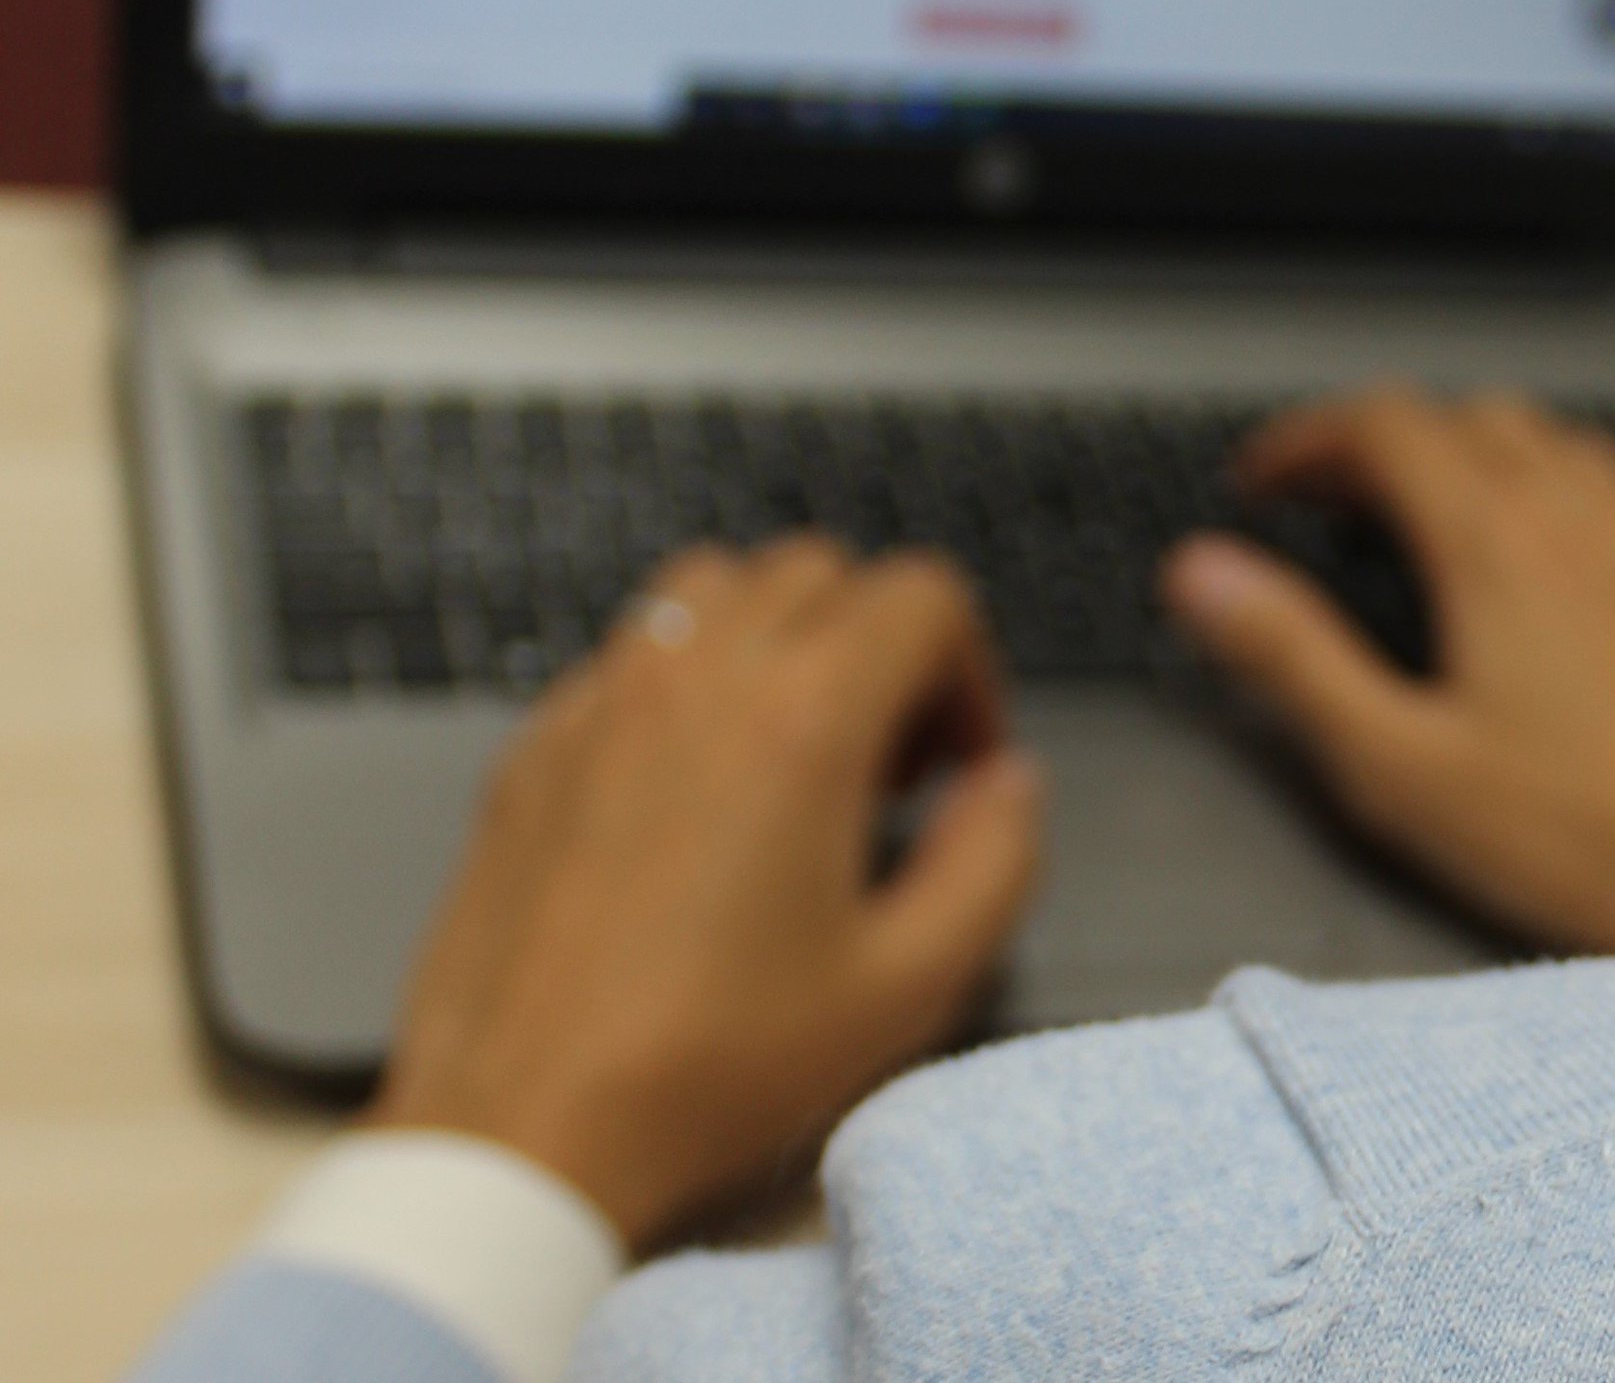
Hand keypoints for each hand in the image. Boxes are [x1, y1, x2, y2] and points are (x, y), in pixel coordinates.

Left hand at [370, 538, 1043, 1251]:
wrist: (517, 1131)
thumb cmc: (710, 1068)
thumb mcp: (907, 987)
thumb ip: (993, 861)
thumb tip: (1008, 784)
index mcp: (804, 714)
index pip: (923, 596)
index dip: (969, 672)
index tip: (956, 768)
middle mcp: (701, 673)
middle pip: (825, 572)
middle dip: (880, 646)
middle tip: (883, 767)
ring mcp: (604, 698)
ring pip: (718, 585)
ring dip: (776, 637)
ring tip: (786, 749)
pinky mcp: (534, 744)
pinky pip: (630, 653)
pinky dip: (683, 683)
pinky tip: (687, 793)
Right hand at [1158, 390, 1614, 964]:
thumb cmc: (1586, 843)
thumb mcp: (1402, 769)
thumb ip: (1292, 659)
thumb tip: (1201, 573)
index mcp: (1497, 540)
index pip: (1385, 424)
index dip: (1306, 439)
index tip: (1258, 482)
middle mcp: (1578, 515)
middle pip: (1461, 417)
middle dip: (1377, 444)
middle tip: (1320, 510)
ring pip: (1540, 439)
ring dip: (1463, 455)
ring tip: (1414, 528)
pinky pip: (1605, 486)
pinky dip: (1540, 487)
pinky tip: (1529, 571)